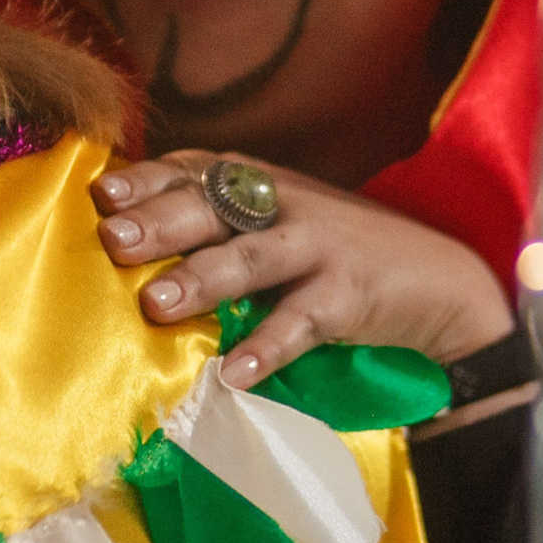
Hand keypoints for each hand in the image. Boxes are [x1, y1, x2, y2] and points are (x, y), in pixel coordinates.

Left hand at [92, 150, 514, 389]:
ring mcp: (319, 248)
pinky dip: (266, 347)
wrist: (440, 281)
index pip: (197, 169)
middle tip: (112, 239)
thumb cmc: (340, 252)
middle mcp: (285, 206)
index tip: (103, 194)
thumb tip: (131, 236)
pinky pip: (300, 323)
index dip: (150, 179)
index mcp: (262, 184)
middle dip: (161, 221)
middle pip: (214, 207)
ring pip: (251, 259)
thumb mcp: (282, 220)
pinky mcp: (348, 296)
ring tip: (155, 302)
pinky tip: (233, 373)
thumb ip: (220, 220)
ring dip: (202, 279)